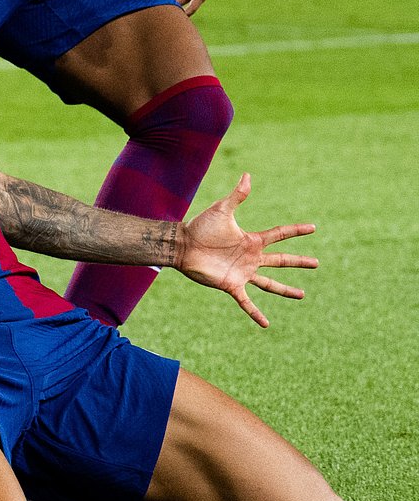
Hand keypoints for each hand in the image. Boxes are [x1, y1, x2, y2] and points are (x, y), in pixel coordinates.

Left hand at [176, 174, 317, 327]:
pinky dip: (256, 313)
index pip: (279, 235)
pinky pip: (247, 302)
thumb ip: (237, 196)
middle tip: (317, 263)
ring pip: (270, 284)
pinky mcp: (231, 285)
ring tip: (302, 295)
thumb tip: (248, 175)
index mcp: (252, 240)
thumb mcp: (222, 210)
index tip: (313, 227)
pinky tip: (266, 325)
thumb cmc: (200, 227)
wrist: (183, 245)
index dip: (295, 231)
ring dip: (286, 290)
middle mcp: (251, 258)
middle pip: (281, 261)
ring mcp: (243, 273)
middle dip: (299, 262)